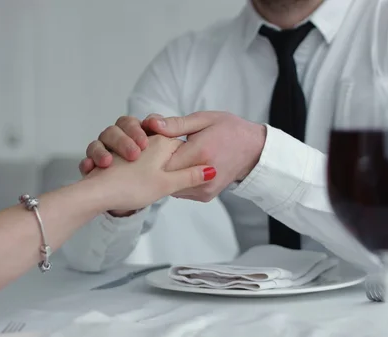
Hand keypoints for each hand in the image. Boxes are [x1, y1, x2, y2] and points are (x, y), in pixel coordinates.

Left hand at [80, 111, 265, 202]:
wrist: (255, 151)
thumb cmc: (230, 129)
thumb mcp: (204, 119)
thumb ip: (176, 124)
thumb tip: (149, 123)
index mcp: (200, 152)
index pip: (161, 158)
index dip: (145, 153)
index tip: (133, 148)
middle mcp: (202, 175)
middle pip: (162, 175)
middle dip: (150, 166)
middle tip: (135, 157)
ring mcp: (203, 190)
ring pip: (168, 186)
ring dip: (160, 176)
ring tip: (151, 164)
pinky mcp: (204, 197)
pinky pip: (179, 190)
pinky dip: (171, 181)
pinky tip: (167, 171)